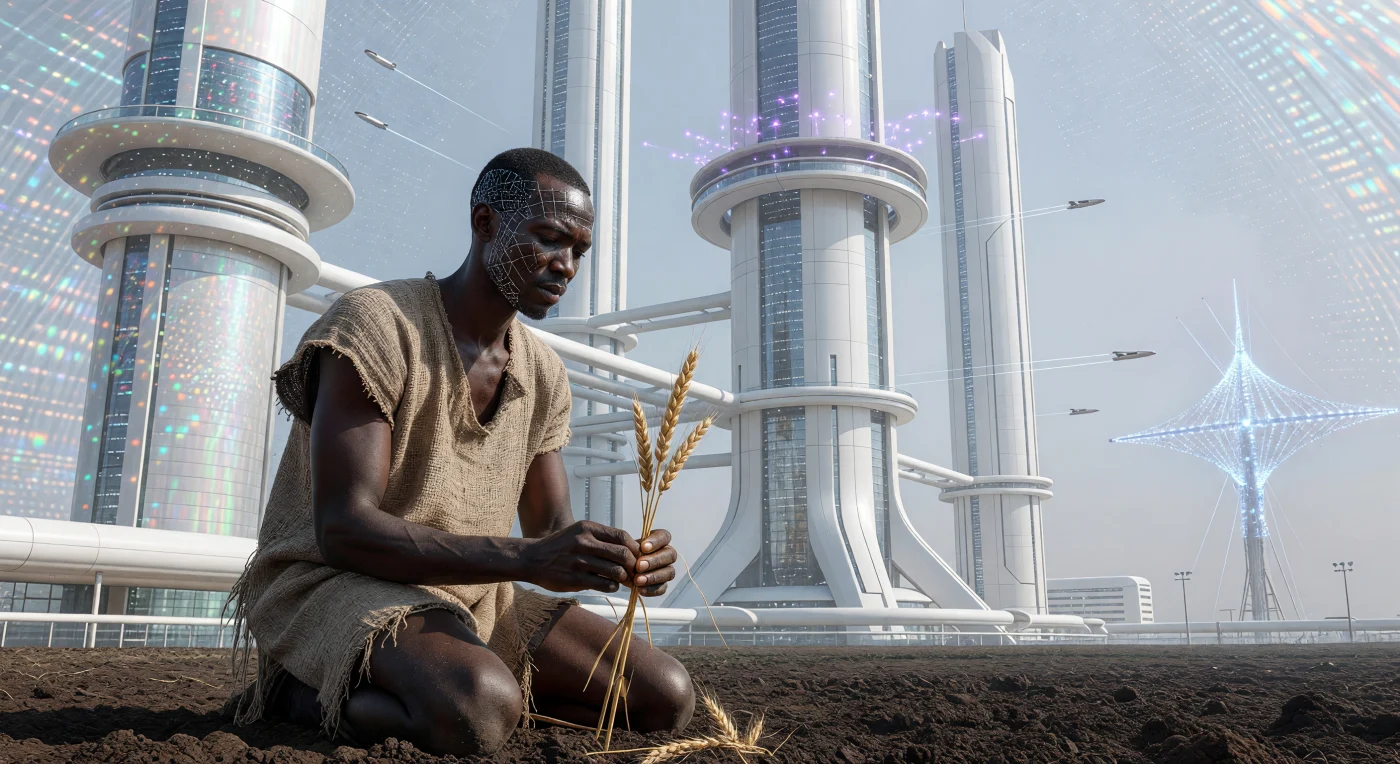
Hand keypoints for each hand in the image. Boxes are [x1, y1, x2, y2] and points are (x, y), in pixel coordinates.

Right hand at [521, 521, 638, 593]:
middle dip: (633, 566)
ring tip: (622, 580)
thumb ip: (602, 539)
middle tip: (635, 572)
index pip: (622, 536)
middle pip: (623, 554)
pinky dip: (612, 587)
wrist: (532, 559)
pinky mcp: (574, 579)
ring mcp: (579, 561)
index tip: (637, 557)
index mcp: (588, 528)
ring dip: (624, 578)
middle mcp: (584, 542)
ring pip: (616, 571)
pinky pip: (604, 584)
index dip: (634, 549)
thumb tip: (632, 548)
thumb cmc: (561, 547)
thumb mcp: (579, 533)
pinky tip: (610, 586)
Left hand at [632, 529, 677, 596]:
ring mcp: (667, 570)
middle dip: (654, 561)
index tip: (643, 547)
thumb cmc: (627, 554)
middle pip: (670, 555)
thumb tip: (638, 551)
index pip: (665, 536)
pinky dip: (651, 589)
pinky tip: (640, 589)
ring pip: (669, 572)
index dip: (656, 541)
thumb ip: (634, 547)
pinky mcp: (663, 584)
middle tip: (639, 566)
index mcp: (660, 540)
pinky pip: (663, 588)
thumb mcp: (628, 547)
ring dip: (653, 577)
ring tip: (637, 580)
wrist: (622, 568)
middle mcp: (667, 554)